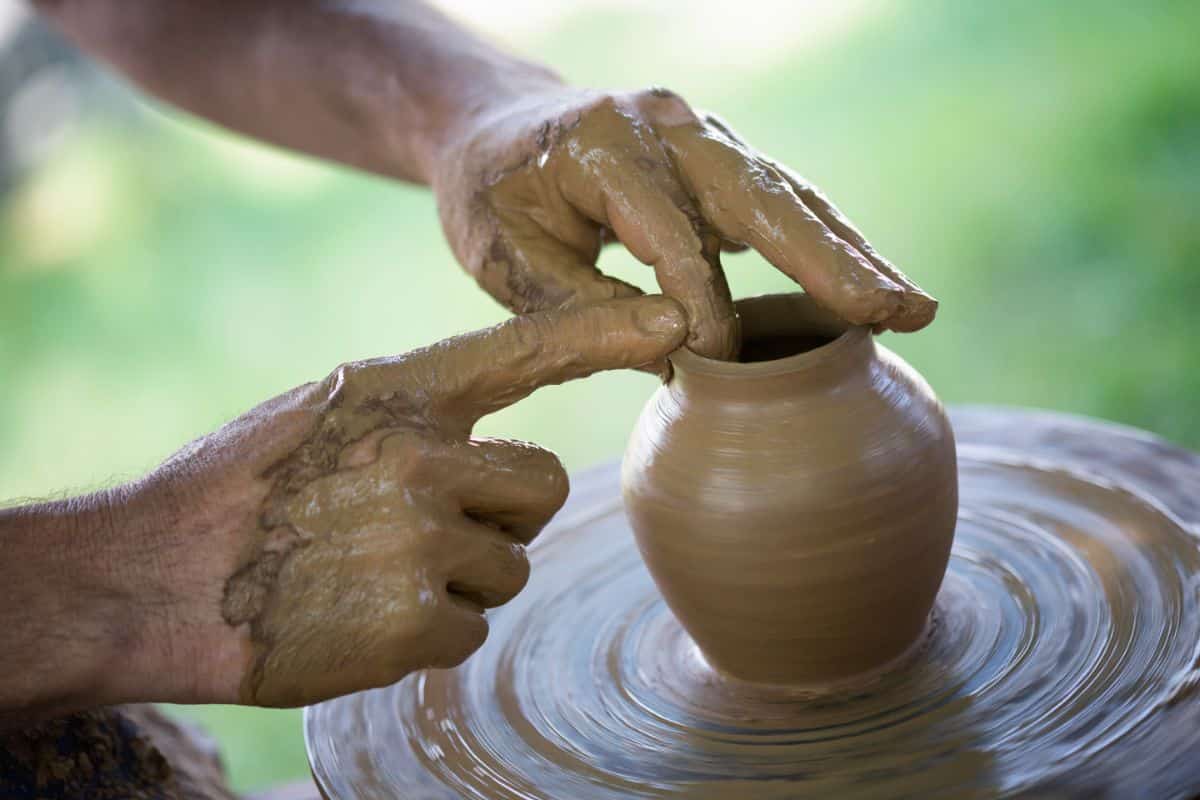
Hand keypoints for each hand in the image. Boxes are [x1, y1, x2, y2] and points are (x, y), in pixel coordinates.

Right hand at [129, 296, 684, 707]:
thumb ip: (417, 415)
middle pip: (544, 485)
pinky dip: (427, 634)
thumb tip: (495, 445)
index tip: (676, 318)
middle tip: (424, 526)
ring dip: (459, 580)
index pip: (526, 351)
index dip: (608, 332)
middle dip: (505, 512)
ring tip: (371, 570)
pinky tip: (361, 615)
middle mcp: (422, 457)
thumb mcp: (327, 413)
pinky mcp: (413, 623)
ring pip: (509, 565)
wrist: (156, 578)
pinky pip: (472, 629)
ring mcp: (422, 541)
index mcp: (400, 394)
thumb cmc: (242, 490)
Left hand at [433, 86, 937, 360]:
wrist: (493, 131)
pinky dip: (827, 242)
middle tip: (900, 312)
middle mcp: (665, 125)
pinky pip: (780, 199)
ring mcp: (698, 133)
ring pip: (788, 195)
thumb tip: (677, 351)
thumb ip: (582, 305)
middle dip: (832, 261)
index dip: (700, 304)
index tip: (719, 366)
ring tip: (914, 307)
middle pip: (761, 196)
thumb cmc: (494, 202)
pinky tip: (872, 284)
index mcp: (602, 145)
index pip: (670, 234)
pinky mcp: (717, 154)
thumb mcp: (508, 260)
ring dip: (852, 253)